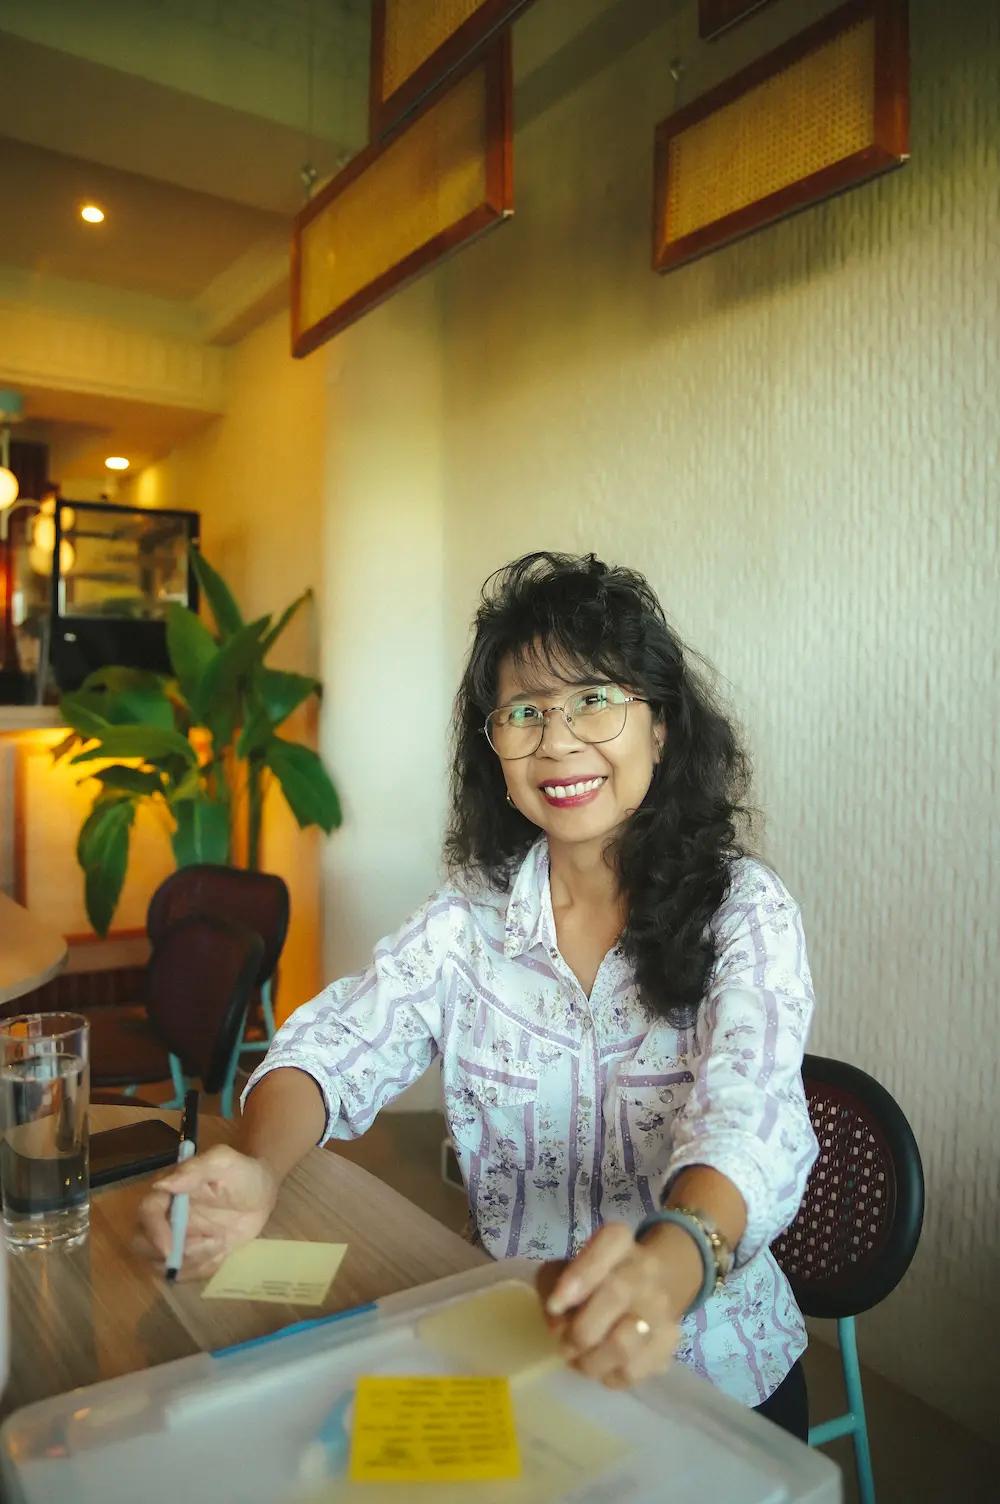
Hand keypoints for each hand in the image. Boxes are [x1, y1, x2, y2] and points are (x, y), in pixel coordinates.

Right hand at [133, 1143, 278, 1281]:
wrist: (263, 1192)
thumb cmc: (242, 1172)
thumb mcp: (224, 1162)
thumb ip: (195, 1169)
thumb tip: (161, 1184)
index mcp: (170, 1191)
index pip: (147, 1212)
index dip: (153, 1233)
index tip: (170, 1249)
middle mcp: (167, 1216)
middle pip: (142, 1243)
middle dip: (167, 1255)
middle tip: (203, 1247)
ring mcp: (178, 1238)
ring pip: (163, 1263)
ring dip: (192, 1261)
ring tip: (220, 1242)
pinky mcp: (192, 1254)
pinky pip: (187, 1273)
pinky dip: (204, 1267)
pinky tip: (223, 1248)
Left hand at [536, 1221, 698, 1388]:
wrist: (651, 1289)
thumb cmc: (596, 1279)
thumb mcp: (569, 1266)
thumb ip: (553, 1282)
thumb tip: (556, 1316)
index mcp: (619, 1242)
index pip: (609, 1243)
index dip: (581, 1274)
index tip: (555, 1305)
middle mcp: (647, 1270)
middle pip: (617, 1295)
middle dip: (579, 1330)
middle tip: (563, 1343)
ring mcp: (662, 1307)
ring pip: (624, 1343)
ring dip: (590, 1360)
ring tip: (579, 1359)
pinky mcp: (669, 1344)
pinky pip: (632, 1371)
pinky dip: (607, 1375)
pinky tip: (601, 1365)